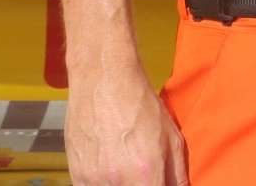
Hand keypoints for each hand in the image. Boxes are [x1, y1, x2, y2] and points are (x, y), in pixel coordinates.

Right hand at [65, 67, 188, 185]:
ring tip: (127, 166)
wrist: (103, 80)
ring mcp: (94, 178)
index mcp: (145, 173)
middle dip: (142, 185)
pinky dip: (103, 185)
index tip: (158, 183)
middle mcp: (118, 180)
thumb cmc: (138, 103)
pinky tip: (111, 170)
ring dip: (122, 185)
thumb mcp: (171, 136)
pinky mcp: (77, 173)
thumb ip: (177, 174)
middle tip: (143, 175)